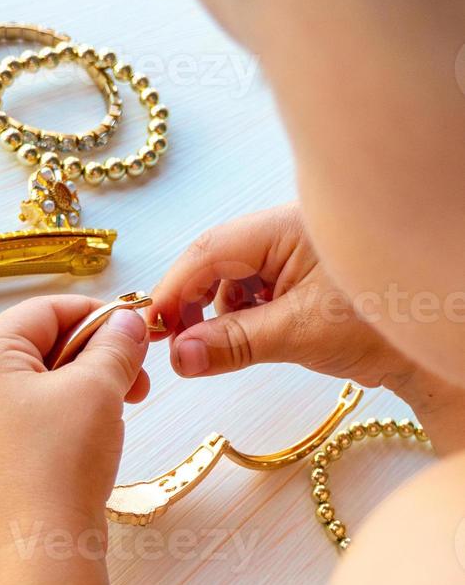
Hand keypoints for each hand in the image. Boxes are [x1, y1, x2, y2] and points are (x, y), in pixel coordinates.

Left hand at [0, 295, 149, 570]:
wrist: (36, 562)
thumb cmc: (60, 466)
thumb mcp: (97, 390)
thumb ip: (116, 345)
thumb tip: (127, 322)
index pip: (43, 311)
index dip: (97, 315)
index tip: (137, 333)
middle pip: (34, 347)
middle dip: (92, 356)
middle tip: (136, 380)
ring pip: (29, 386)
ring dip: (79, 388)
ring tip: (117, 410)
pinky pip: (18, 421)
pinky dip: (57, 418)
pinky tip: (87, 439)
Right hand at [147, 202, 464, 453]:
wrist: (431, 343)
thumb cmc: (380, 325)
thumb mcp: (296, 335)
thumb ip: (231, 344)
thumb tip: (178, 357)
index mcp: (285, 227)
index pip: (210, 250)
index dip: (175, 289)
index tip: (153, 328)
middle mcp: (284, 231)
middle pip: (215, 261)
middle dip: (196, 303)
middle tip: (181, 345)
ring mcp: (291, 252)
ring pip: (232, 278)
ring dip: (221, 313)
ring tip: (235, 345)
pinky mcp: (297, 274)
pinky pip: (252, 290)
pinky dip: (244, 316)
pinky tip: (257, 336)